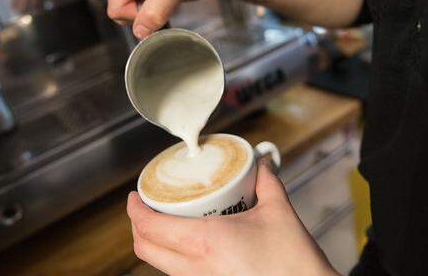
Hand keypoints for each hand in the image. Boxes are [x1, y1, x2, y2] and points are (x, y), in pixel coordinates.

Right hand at [107, 0, 234, 38]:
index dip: (139, 14)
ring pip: (128, 15)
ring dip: (149, 14)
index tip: (161, 2)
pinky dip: (152, 12)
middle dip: (144, 14)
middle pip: (120, 12)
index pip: (117, 8)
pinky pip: (137, 12)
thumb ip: (155, 11)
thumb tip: (139, 33)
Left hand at [127, 161, 338, 275]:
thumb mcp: (278, 211)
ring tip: (166, 222)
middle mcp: (196, 268)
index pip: (150, 227)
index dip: (135, 210)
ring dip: (154, 242)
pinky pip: (178, 274)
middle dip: (138, 226)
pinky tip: (188, 245)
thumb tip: (261, 162)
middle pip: (144, 249)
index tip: (135, 196)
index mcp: (205, 242)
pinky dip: (172, 257)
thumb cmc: (293, 261)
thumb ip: (266, 181)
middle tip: (146, 206)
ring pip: (159, 264)